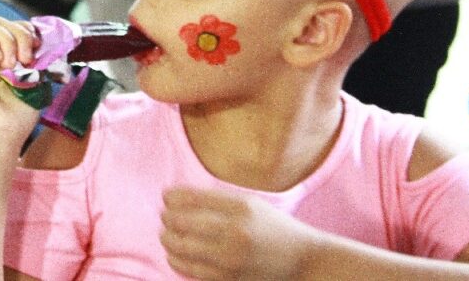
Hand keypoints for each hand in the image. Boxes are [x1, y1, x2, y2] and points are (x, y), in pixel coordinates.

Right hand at [0, 17, 41, 147]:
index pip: (10, 27)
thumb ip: (33, 54)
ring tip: (11, 64)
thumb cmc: (14, 117)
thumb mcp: (33, 78)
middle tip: (26, 59)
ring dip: (5, 38)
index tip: (37, 48)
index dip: (25, 30)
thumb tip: (38, 35)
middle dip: (18, 34)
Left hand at [161, 187, 318, 280]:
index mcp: (240, 207)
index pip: (189, 198)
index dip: (170, 197)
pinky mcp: (228, 280)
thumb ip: (213, 199)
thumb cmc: (271, 227)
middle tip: (165, 218)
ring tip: (169, 236)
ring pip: (179, 248)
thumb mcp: (248, 203)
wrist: (302, 261)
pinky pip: (189, 270)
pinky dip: (176, 260)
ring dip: (167, 240)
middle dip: (166, 219)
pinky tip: (176, 254)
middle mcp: (235, 232)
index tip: (166, 198)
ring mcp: (231, 259)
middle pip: (180, 222)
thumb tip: (170, 197)